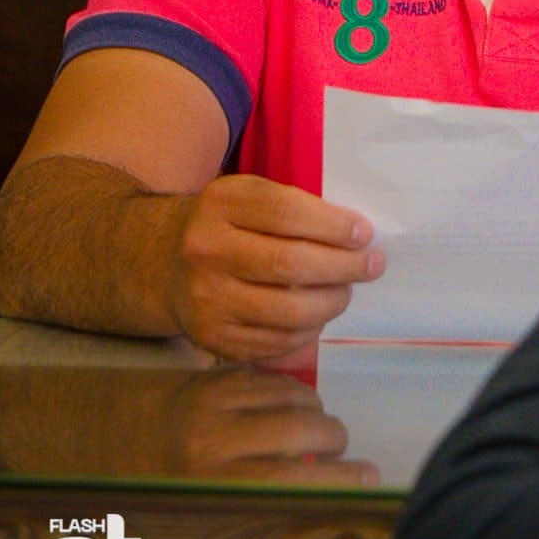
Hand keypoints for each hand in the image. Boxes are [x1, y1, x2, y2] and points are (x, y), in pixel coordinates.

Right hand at [165, 175, 384, 360]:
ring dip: (331, 302)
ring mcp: (207, 299)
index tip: (365, 233)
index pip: (287, 212)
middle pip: (290, 264)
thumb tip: (356, 234)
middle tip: (372, 264)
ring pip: (287, 311)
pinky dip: (308, 331)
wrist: (166, 263)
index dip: (333, 224)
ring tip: (347, 291)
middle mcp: (206, 250)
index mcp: (221, 203)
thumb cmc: (228, 224)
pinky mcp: (212, 338)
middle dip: (343, 267)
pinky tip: (319, 315)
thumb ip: (293, 205)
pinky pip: (275, 342)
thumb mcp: (249, 196)